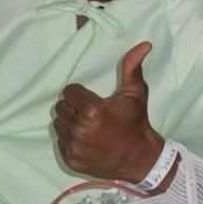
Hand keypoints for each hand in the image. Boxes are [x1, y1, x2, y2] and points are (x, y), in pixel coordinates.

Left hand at [52, 42, 165, 182]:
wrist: (140, 160)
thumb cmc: (136, 123)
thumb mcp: (135, 94)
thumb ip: (132, 67)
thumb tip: (144, 44)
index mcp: (92, 110)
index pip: (69, 92)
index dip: (80, 94)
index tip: (91, 99)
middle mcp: (80, 129)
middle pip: (61, 107)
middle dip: (73, 107)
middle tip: (89, 112)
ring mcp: (74, 146)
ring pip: (58, 124)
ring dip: (69, 122)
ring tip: (86, 125)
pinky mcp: (71, 159)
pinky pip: (60, 141)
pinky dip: (70, 139)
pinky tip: (85, 139)